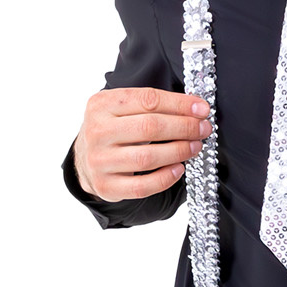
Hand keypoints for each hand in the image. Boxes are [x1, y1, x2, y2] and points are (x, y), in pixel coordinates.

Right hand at [73, 87, 212, 201]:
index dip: (180, 104)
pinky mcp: (106, 185)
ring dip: (179, 151)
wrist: (84, 158)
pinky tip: (178, 169)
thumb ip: (152, 103)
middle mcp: (97, 132)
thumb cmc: (112, 129)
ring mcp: (99, 160)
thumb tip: (195, 108)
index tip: (202, 109)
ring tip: (194, 147)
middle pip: (150, 127)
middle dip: (184, 127)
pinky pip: (142, 186)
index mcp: (102, 104)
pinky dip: (165, 178)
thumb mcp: (121, 107)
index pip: (148, 99)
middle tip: (203, 129)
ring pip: (147, 157)